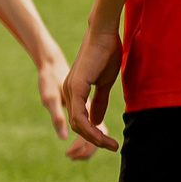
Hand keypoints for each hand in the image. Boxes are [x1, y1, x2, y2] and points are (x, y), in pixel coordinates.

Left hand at [62, 25, 123, 153]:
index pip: (80, 120)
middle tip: (112, 147)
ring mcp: (70, 90)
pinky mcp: (76, 87)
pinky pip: (79, 115)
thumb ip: (99, 102)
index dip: (93, 133)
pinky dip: (89, 128)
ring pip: (78, 123)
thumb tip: (97, 121)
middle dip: (93, 140)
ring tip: (110, 145)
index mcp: (74, 92)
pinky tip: (100, 134)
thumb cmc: (106, 54)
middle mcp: (68, 92)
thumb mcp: (105, 83)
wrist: (104, 34)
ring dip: (93, 137)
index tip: (109, 142)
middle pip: (77, 125)